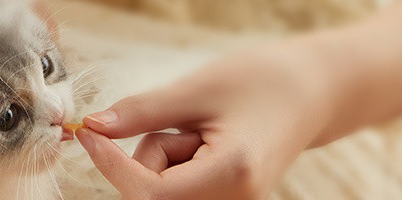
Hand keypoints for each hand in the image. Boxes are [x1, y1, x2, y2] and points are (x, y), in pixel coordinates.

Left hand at [76, 46, 336, 199]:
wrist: (312, 93)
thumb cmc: (264, 82)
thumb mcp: (197, 89)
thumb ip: (141, 113)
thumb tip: (93, 128)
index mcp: (233, 174)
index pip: (151, 193)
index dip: (112, 165)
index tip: (88, 134)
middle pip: (153, 196)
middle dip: (146, 159)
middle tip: (178, 126)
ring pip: (161, 194)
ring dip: (162, 162)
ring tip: (201, 130)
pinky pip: (177, 192)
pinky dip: (174, 168)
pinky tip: (202, 145)